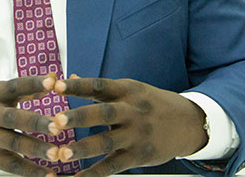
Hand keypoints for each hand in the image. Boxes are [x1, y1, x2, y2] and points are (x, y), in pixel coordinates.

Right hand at [0, 75, 60, 176]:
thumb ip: (23, 90)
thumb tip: (53, 80)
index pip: (16, 86)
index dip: (34, 83)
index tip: (54, 82)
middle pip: (14, 117)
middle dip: (36, 122)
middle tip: (57, 126)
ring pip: (14, 143)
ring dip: (37, 149)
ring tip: (57, 153)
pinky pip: (11, 165)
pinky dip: (31, 171)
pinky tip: (48, 174)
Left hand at [50, 77, 208, 176]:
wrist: (188, 122)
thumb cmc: (151, 104)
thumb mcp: (130, 89)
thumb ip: (100, 89)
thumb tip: (70, 78)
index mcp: (126, 90)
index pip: (99, 86)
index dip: (78, 86)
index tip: (56, 86)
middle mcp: (131, 111)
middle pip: (103, 114)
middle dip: (79, 117)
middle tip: (56, 121)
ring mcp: (136, 135)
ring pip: (107, 142)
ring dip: (83, 148)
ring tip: (62, 154)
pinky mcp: (139, 155)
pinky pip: (114, 166)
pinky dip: (95, 173)